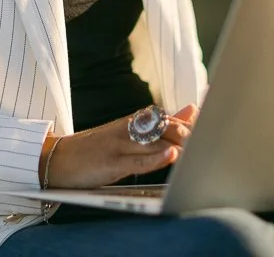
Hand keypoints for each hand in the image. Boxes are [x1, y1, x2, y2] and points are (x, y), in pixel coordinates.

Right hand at [41, 104, 199, 188]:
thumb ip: (162, 122)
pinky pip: (136, 161)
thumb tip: (192, 110)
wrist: (58, 159)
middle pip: (165, 127)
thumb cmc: (97, 148)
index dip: (193, 120)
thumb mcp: (129, 131)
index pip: (170, 118)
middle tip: (210, 138)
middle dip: (189, 133)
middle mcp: (129, 129)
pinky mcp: (111, 163)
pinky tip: (169, 157)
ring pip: (154, 142)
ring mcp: (120, 145)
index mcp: (135, 122)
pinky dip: (155, 158)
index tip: (215, 113)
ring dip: (178, 144)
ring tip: (198, 147)